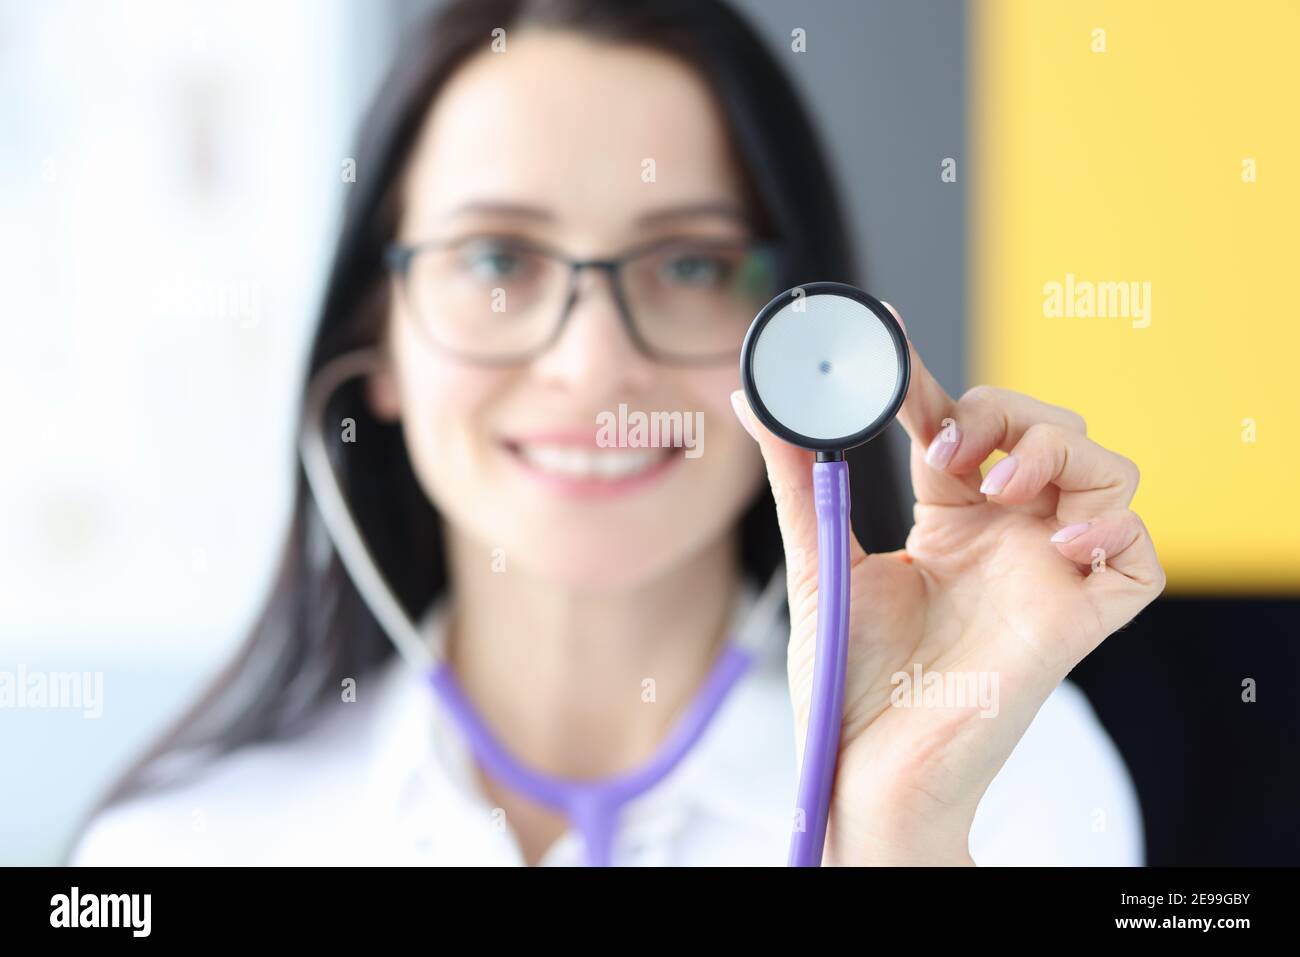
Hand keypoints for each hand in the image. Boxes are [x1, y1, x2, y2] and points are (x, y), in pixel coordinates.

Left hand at [730, 303, 1165, 865]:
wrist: (866, 765)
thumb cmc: (848, 678)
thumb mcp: (821, 560)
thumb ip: (799, 478)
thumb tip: (751, 400)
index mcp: (949, 521)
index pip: (965, 425)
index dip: (938, 383)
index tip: (893, 345)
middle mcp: (1006, 538)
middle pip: (1048, 429)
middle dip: (1007, 411)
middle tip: (947, 447)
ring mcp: (1048, 574)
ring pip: (1106, 471)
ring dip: (1060, 454)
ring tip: (999, 490)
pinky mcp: (1081, 618)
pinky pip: (1141, 555)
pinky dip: (1115, 527)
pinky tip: (1059, 543)